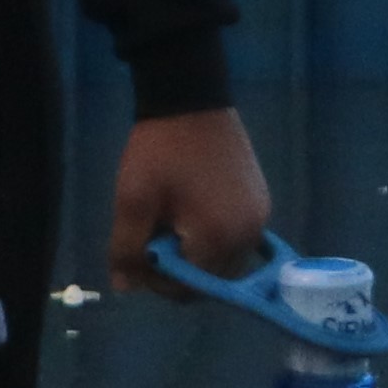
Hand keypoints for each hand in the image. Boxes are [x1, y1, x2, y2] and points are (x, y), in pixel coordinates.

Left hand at [110, 107, 273, 300]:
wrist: (191, 99)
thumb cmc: (159, 151)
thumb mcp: (132, 201)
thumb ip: (126, 250)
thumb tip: (126, 288)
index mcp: (217, 239)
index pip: (186, 288)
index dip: (156, 279)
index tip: (139, 251)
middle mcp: (248, 236)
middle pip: (209, 280)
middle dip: (177, 268)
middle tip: (152, 236)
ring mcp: (259, 219)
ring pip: (223, 261)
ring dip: (196, 254)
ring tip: (171, 222)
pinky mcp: (262, 202)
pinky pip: (236, 239)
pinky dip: (213, 238)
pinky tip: (191, 213)